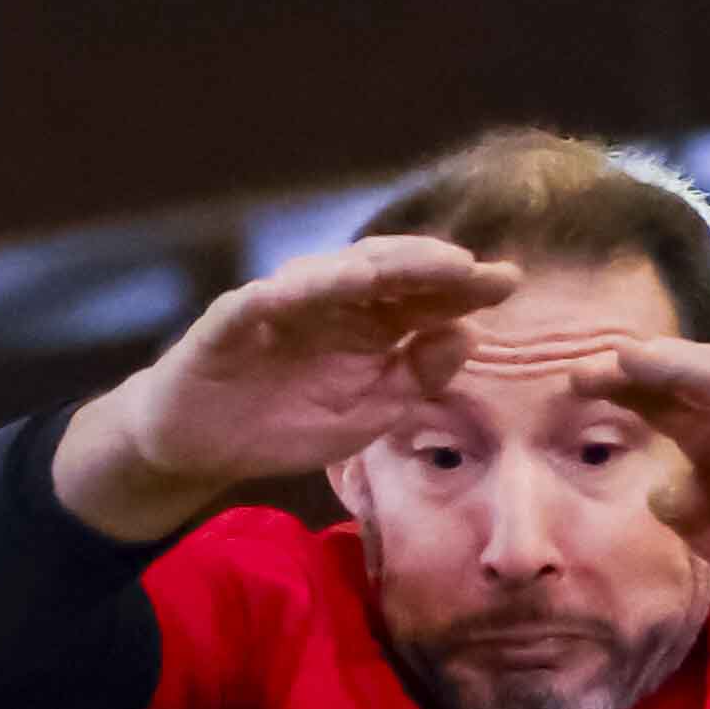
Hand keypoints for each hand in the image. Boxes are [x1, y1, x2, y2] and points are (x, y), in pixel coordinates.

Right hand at [61, 238, 522, 531]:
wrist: (201, 443)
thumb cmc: (283, 421)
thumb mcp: (365, 414)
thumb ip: (414, 381)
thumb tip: (468, 338)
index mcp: (365, 324)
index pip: (421, 295)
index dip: (463, 287)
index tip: (508, 282)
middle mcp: (329, 303)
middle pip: (385, 272)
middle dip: (431, 266)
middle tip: (475, 268)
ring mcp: (280, 305)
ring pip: (331, 274)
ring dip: (377, 266)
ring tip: (417, 264)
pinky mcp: (231, 320)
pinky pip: (262, 301)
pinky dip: (291, 293)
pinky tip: (326, 286)